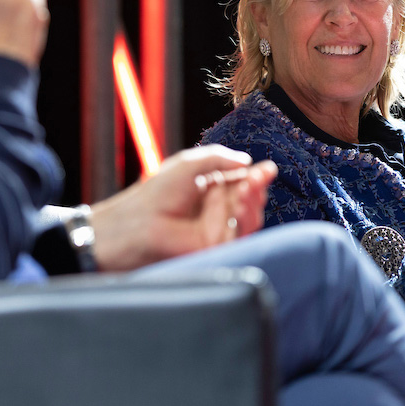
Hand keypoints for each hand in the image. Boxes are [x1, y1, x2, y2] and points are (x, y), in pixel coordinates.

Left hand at [88, 145, 277, 271]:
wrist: (137, 223)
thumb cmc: (157, 192)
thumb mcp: (189, 163)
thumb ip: (218, 158)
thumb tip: (247, 161)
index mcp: (211, 188)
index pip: (241, 182)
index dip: (256, 176)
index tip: (267, 168)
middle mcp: (217, 209)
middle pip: (250, 200)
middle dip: (257, 187)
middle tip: (258, 177)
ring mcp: (218, 229)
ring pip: (249, 218)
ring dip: (254, 202)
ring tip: (249, 189)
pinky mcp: (216, 247)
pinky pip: (240, 236)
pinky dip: (246, 220)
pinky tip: (242, 204)